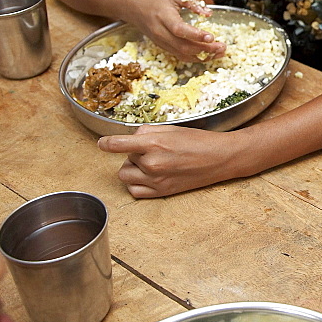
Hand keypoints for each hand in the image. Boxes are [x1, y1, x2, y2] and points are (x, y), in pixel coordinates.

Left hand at [97, 125, 240, 197]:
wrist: (220, 158)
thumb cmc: (199, 141)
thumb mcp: (172, 129)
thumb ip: (148, 133)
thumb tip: (131, 138)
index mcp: (154, 144)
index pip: (118, 144)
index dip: (106, 143)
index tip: (102, 144)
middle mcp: (152, 163)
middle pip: (126, 157)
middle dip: (135, 152)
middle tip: (155, 149)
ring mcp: (155, 180)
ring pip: (125, 174)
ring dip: (133, 168)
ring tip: (151, 163)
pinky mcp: (161, 192)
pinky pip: (133, 190)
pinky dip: (136, 183)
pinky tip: (148, 176)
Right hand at [123, 0, 225, 61]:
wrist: (131, 6)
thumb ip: (193, 3)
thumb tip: (209, 14)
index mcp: (164, 16)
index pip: (180, 30)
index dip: (196, 35)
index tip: (212, 37)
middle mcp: (160, 32)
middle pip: (183, 46)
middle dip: (205, 49)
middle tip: (222, 47)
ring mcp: (160, 41)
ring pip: (182, 54)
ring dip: (202, 56)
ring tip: (219, 53)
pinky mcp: (161, 46)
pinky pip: (179, 55)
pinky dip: (194, 57)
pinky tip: (207, 54)